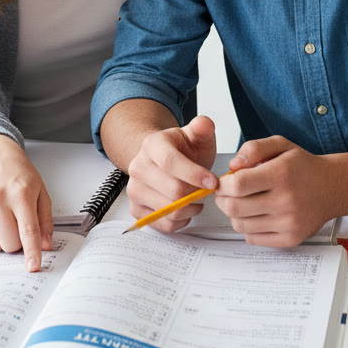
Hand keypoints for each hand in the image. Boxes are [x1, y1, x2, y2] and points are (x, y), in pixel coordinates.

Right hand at [0, 135, 53, 270]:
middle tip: (18, 225)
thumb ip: (45, 220)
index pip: (28, 230)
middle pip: (10, 242)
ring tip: (5, 220)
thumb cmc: (20, 175)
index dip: (32, 252)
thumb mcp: (41, 192)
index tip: (33, 266)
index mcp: (22, 193)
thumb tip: (45, 246)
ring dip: (1, 240)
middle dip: (17, 242)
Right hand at [125, 115, 217, 232]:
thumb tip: (205, 124)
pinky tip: (186, 208)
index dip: (194, 174)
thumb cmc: (182, 150)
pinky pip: (163, 223)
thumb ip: (203, 127)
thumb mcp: (196, 135)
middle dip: (196, 193)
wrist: (163, 162)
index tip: (213, 182)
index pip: (170, 162)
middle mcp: (138, 166)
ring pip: (169, 209)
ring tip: (198, 198)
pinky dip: (181, 220)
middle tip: (207, 190)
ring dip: (191, 208)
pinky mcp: (136, 209)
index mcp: (152, 144)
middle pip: (172, 190)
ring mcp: (134, 189)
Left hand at [215, 136, 333, 246]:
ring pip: (240, 225)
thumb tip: (232, 166)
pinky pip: (253, 239)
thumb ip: (253, 149)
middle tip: (225, 193)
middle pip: (234, 207)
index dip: (223, 184)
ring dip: (234, 214)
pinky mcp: (290, 238)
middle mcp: (285, 200)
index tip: (223, 181)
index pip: (238, 185)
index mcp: (281, 174)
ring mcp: (289, 223)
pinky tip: (255, 215)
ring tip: (242, 202)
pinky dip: (247, 228)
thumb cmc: (302, 166)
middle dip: (222, 199)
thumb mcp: (280, 145)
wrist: (331, 188)